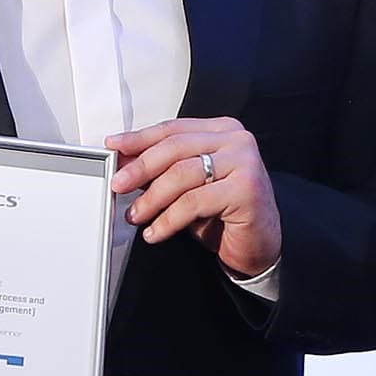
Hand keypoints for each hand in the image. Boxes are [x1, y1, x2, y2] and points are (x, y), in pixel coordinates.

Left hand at [109, 117, 280, 277]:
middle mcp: (237, 141)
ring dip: (151, 198)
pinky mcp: (247, 189)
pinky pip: (194, 202)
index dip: (140, 138)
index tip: (115, 146)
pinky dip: (168, 220)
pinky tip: (156, 232)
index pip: (173, 129)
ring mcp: (245, 163)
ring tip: (136, 216)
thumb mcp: (188, 187)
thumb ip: (163, 170)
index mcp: (222, 131)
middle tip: (119, 185)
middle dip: (140, 167)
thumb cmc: (225, 215)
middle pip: (175, 147)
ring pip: (182, 174)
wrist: (260, 246)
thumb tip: (125, 164)